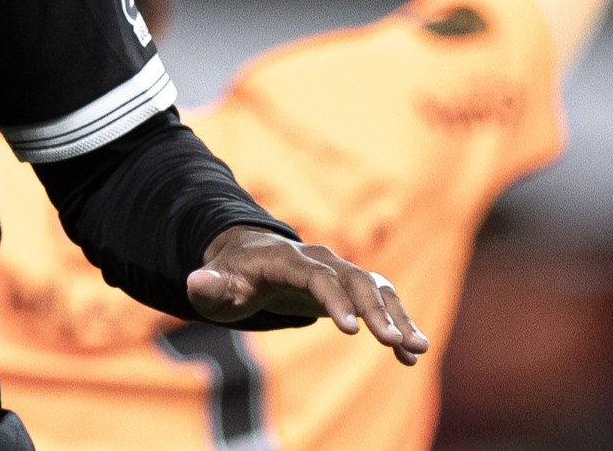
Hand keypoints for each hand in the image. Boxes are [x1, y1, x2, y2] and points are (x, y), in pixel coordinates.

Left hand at [187, 226, 428, 366]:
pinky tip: (411, 354)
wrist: (248, 258)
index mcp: (285, 258)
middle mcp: (319, 259)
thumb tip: (195, 284)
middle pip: (354, 280)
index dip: (335, 301)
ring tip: (418, 349)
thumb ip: (208, 286)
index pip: (316, 276)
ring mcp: (337, 270)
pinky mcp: (349, 286)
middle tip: (396, 343)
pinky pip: (380, 301)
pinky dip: (397, 323)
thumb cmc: (230, 276)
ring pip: (375, 288)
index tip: (353, 332)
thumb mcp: (215, 283)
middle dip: (377, 311)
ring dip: (397, 316)